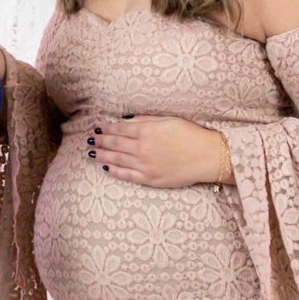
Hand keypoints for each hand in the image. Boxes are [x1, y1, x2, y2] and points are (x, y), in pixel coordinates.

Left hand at [88, 115, 228, 187]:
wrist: (207, 157)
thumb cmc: (191, 134)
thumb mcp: (168, 120)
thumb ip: (146, 120)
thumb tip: (126, 120)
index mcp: (146, 131)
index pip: (119, 129)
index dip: (106, 128)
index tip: (98, 127)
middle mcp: (142, 149)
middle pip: (115, 144)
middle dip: (101, 141)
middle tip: (91, 140)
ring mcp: (145, 165)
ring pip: (117, 160)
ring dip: (103, 156)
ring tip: (92, 153)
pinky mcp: (150, 179)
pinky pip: (128, 176)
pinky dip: (115, 171)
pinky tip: (107, 168)